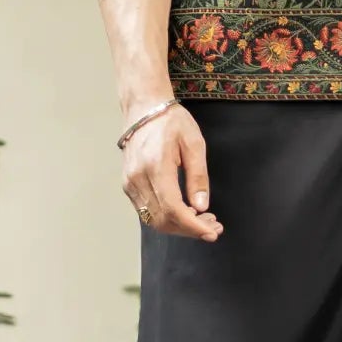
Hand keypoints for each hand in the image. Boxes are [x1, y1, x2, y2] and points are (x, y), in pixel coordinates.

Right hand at [120, 101, 221, 240]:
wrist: (143, 109)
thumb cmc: (171, 121)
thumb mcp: (193, 143)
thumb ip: (198, 176)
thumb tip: (201, 207)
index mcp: (156, 166)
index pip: (173, 209)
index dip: (193, 226)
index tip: (212, 232)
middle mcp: (138, 178)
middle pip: (162, 220)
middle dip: (189, 230)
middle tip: (213, 227)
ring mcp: (130, 183)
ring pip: (153, 220)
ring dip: (178, 227)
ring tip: (202, 221)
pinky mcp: (128, 185)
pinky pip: (146, 211)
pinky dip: (166, 218)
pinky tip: (184, 213)